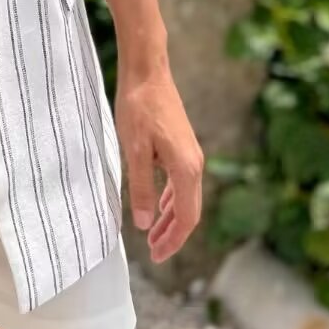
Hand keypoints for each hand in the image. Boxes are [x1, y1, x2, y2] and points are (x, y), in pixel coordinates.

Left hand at [115, 64, 203, 263]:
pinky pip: (181, 182)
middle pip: (190, 211)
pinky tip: (159, 205)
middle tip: (154, 253)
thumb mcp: (133, 150)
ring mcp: (190, 154)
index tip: (157, 257)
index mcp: (186, 168)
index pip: (187, 218)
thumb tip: (143, 224)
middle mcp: (194, 164)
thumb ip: (140, 187)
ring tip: (154, 235)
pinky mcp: (182, 146)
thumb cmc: (139, 107)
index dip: (173, 241)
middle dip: (173, 235)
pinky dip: (172, 200)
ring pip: (186, 197)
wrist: (147, 72)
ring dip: (172, 219)